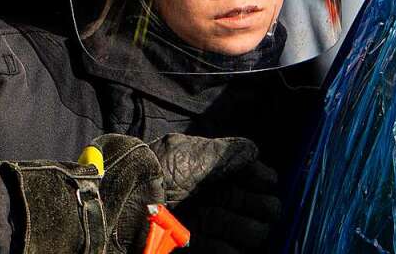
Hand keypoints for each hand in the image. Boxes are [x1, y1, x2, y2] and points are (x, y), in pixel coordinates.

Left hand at [149, 134, 280, 253]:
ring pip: (248, 231)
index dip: (262, 179)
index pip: (252, 176)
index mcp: (213, 172)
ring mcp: (208, 223)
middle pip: (256, 205)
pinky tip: (228, 244)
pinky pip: (226, 251)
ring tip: (228, 221)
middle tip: (259, 207)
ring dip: (244, 228)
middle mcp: (214, 197)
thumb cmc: (161, 172)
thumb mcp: (191, 154)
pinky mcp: (197, 246)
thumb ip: (226, 153)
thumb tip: (254, 152)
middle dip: (259, 206)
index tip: (266, 182)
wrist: (128, 201)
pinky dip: (228, 249)